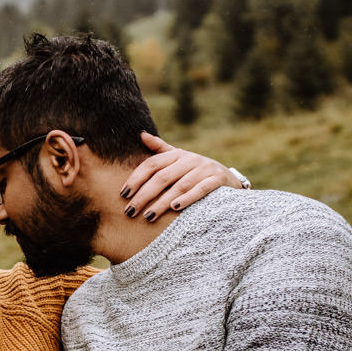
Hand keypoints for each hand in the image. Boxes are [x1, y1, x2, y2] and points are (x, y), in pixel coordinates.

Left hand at [119, 132, 240, 221]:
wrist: (229, 179)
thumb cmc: (196, 171)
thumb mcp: (178, 159)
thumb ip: (160, 149)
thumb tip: (141, 134)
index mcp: (177, 154)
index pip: (152, 164)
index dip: (136, 178)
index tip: (123, 194)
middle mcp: (190, 159)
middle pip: (162, 177)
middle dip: (144, 195)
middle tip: (130, 211)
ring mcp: (205, 169)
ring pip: (179, 186)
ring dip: (162, 202)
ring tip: (148, 216)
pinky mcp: (218, 180)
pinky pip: (201, 189)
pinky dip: (187, 198)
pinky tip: (175, 208)